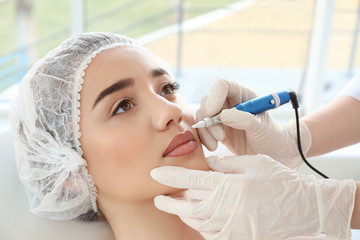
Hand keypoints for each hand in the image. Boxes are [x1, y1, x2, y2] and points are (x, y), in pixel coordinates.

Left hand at [151, 155, 354, 239]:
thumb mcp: (254, 163)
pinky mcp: (237, 237)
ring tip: (175, 207)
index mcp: (229, 186)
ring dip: (182, 214)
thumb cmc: (280, 182)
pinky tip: (197, 219)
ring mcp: (231, 227)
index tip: (156, 172)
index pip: (191, 180)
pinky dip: (200, 226)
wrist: (304, 210)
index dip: (171, 175)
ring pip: (197, 221)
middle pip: (188, 206)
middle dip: (170, 202)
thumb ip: (227, 164)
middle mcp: (226, 208)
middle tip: (158, 198)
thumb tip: (207, 165)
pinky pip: (211, 234)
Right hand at [196, 79, 310, 168]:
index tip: (212, 114)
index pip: (223, 86)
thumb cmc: (271, 136)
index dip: (215, 96)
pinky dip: (203, 138)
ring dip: (206, 130)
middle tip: (220, 136)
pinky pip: (202, 129)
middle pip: (208, 100)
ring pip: (202, 115)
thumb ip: (245, 120)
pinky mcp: (216, 129)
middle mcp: (229, 103)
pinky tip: (213, 146)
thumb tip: (223, 115)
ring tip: (216, 145)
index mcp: (243, 95)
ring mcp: (221, 116)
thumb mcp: (262, 128)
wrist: (272, 153)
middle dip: (209, 118)